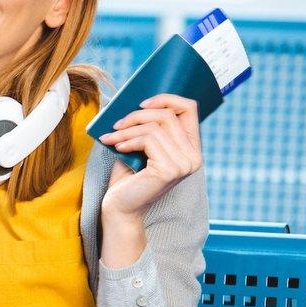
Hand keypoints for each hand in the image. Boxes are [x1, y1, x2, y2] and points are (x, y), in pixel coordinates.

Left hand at [97, 93, 201, 266]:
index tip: (142, 104)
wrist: (120, 207)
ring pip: (155, 126)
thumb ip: (149, 127)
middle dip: (137, 115)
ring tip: (111, 137)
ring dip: (127, 129)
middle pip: (168, 115)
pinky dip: (128, 140)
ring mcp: (184, 164)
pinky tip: (117, 148)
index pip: (190, 109)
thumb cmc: (129, 177)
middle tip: (116, 124)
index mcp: (191, 148)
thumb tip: (141, 100)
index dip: (166, 99)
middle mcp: (194, 157)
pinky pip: (147, 140)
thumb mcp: (142, 146)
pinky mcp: (169, 170)